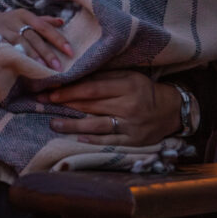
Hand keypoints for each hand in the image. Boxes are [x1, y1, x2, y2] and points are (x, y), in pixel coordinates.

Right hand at [0, 10, 71, 67]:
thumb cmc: (3, 22)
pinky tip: (22, 65)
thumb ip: (41, 20)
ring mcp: (3, 29)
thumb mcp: (21, 17)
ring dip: (33, 56)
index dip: (58, 39)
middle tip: (58, 67)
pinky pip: (6, 47)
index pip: (45, 27)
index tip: (70, 52)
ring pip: (21, 42)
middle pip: (35, 36)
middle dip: (47, 52)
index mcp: (24, 15)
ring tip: (43, 69)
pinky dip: (15, 56)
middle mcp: (15, 21)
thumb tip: (61, 22)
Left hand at [42, 70, 180, 145]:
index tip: (51, 92)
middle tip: (44, 104)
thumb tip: (75, 77)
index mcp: (128, 86)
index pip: (93, 89)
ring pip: (97, 125)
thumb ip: (104, 77)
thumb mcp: (129, 76)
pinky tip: (77, 137)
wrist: (172, 110)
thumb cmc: (144, 89)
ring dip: (73, 125)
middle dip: (66, 105)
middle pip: (92, 106)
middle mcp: (129, 106)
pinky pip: (110, 141)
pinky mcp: (134, 141)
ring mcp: (131, 126)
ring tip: (54, 124)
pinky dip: (93, 139)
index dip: (70, 91)